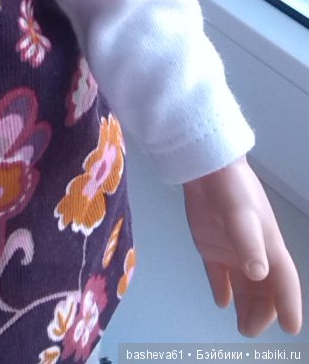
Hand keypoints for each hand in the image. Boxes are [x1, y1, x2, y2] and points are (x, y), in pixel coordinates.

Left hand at [183, 156, 302, 335]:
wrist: (205, 167)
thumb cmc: (230, 189)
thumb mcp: (242, 215)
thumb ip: (248, 244)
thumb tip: (259, 274)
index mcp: (270, 246)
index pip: (284, 281)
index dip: (290, 304)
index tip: (292, 329)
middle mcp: (254, 252)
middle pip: (264, 290)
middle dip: (262, 312)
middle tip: (250, 330)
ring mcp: (232, 250)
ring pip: (244, 286)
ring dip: (245, 306)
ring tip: (242, 327)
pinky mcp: (212, 246)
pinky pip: (219, 275)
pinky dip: (222, 289)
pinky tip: (222, 303)